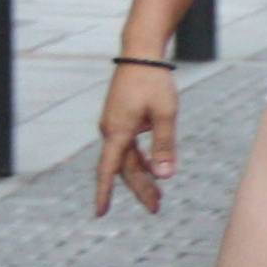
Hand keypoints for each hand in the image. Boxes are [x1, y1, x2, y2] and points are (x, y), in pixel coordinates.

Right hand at [93, 64, 177, 216]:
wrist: (140, 54)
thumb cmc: (154, 81)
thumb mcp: (166, 114)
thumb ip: (164, 146)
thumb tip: (164, 177)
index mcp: (118, 131)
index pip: (109, 169)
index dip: (104, 192)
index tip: (100, 212)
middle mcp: (111, 130)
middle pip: (124, 169)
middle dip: (140, 189)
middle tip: (155, 209)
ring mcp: (114, 125)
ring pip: (127, 160)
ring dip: (141, 177)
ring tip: (158, 196)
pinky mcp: (121, 120)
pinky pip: (128, 148)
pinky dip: (140, 161)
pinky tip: (152, 170)